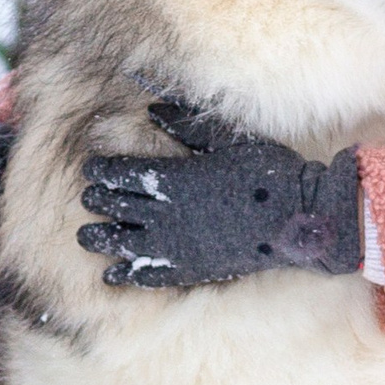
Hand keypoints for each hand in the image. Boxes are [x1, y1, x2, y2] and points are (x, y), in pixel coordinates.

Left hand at [77, 101, 362, 287]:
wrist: (299, 219)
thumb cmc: (267, 172)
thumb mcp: (227, 139)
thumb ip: (186, 124)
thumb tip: (152, 108)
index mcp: (174, 178)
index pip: (121, 174)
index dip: (100, 171)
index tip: (90, 168)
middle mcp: (167, 215)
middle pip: (115, 208)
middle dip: (96, 201)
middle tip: (88, 198)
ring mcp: (177, 247)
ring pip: (122, 244)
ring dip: (99, 239)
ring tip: (85, 237)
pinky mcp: (190, 270)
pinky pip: (147, 276)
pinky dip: (125, 276)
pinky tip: (111, 275)